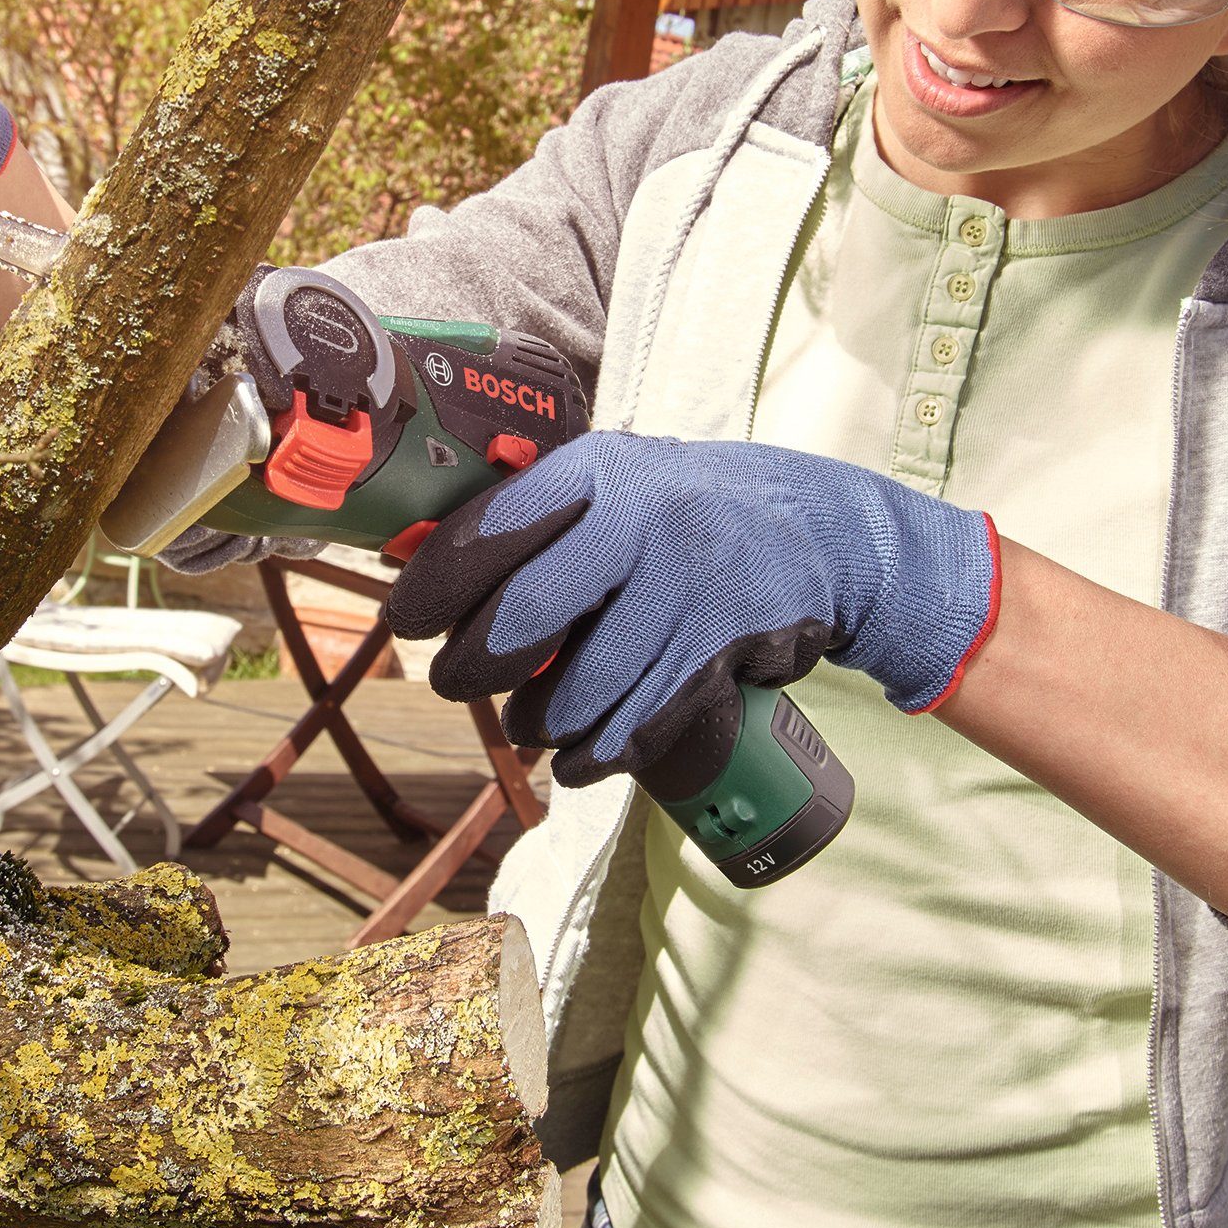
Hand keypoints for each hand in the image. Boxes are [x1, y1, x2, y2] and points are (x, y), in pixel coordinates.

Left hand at [385, 432, 999, 784]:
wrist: (820, 529)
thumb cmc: (686, 513)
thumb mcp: (617, 486)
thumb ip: (537, 522)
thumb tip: (419, 571)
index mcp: (598, 471)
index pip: (492, 529)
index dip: (436, 586)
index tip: (407, 624)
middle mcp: (642, 517)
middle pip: (523, 618)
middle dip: (476, 669)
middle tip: (459, 686)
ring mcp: (688, 582)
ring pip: (580, 688)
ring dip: (540, 723)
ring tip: (531, 724)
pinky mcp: (725, 643)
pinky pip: (637, 721)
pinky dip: (597, 753)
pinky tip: (581, 756)